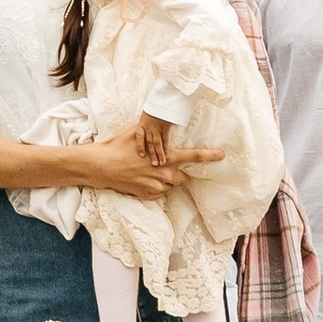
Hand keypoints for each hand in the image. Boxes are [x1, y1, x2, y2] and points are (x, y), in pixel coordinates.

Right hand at [76, 122, 220, 200]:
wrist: (101, 166)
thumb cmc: (118, 146)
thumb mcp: (137, 133)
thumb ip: (153, 134)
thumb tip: (158, 125)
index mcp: (166, 157)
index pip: (194, 156)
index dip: (210, 155)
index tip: (222, 155)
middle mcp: (165, 174)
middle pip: (182, 177)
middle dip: (176, 173)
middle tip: (162, 167)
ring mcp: (157, 187)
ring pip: (170, 185)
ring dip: (164, 180)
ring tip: (146, 173)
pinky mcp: (148, 196)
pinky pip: (159, 193)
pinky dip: (154, 187)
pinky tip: (141, 179)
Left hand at [138, 111, 171, 166]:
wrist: (163, 100)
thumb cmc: (154, 107)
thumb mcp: (146, 114)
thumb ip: (145, 123)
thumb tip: (144, 130)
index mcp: (142, 123)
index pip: (139, 136)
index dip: (140, 146)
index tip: (141, 155)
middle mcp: (149, 128)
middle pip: (149, 143)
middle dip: (151, 154)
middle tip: (153, 164)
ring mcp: (157, 128)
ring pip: (157, 144)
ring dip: (160, 154)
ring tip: (161, 163)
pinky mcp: (165, 128)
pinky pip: (166, 140)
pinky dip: (166, 148)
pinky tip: (168, 155)